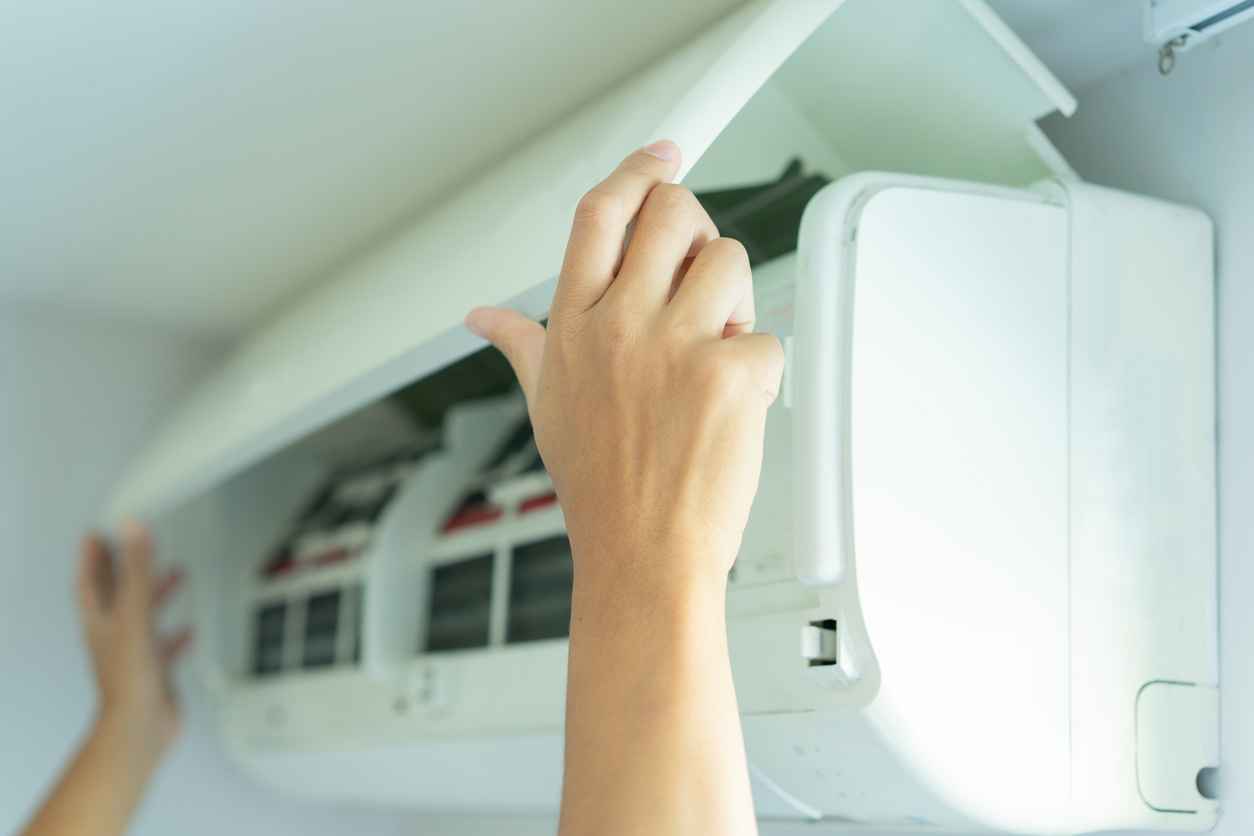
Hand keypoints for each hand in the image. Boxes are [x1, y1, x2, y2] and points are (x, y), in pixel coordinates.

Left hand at [78, 522, 190, 767]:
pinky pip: (165, 643)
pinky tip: (188, 629)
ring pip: (144, 614)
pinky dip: (177, 633)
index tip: (101, 531)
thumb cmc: (128, 679)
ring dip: (157, 593)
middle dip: (128, 568)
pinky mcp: (153, 668)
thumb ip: (135, 570)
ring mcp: (132, 651)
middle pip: (117, 592)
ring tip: (175, 575)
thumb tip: (131, 529)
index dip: (94, 554)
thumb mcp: (134, 614)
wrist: (140, 726)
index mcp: (100, 619)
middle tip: (137, 545)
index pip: (91, 577)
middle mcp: (112, 633)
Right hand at [466, 140, 782, 590]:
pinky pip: (767, 336)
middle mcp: (618, 324)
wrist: (641, 557)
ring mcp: (673, 346)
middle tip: (702, 278)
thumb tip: (480, 318)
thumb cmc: (599, 488)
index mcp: (572, 324)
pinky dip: (759, 370)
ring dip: (735, 303)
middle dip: (699, 233)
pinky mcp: (728, 375)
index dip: (635, 172)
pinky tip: (732, 407)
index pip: (599, 214)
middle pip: (673, 213)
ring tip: (715, 357)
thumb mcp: (546, 406)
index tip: (662, 154)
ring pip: (730, 260)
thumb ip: (521, 346)